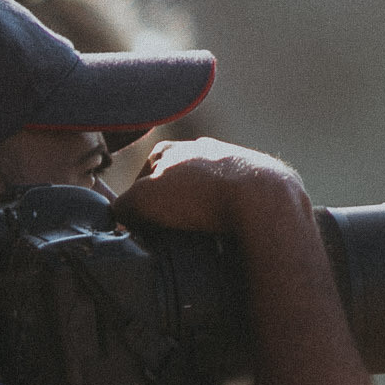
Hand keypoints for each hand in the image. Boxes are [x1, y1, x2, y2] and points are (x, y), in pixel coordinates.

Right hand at [114, 137, 304, 235]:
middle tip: (172, 234)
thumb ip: (123, 207)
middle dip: (172, 208)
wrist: (261, 199)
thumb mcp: (143, 201)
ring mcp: (232, 162)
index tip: (143, 228)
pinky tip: (227, 230)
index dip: (139, 207)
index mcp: (170, 149)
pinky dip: (228, 216)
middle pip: (176, 184)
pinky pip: (234, 202)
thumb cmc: (198, 196)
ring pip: (207, 193)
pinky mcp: (258, 181)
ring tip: (202, 235)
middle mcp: (202, 149)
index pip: (142, 179)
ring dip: (202, 213)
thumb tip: (123, 217)